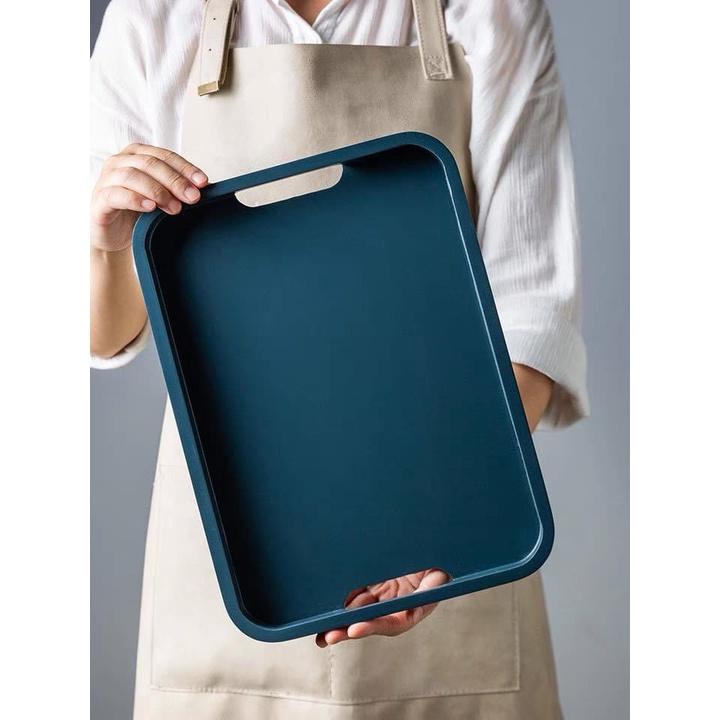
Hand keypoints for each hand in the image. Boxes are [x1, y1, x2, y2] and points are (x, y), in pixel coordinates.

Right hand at [90, 143, 207, 251]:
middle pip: (150, 163)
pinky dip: (135, 199)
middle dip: (175, 180)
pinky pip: (116, 194)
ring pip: (133, 176)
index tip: (203, 183)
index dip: (185, 168)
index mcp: (137, 155)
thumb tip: (201, 188)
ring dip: (158, 191)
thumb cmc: (139, 211)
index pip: (165, 155)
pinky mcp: (99, 199)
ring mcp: (106, 179)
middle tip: (192, 198)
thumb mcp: (161, 196)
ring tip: (175, 207)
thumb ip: (176, 188)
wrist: (115, 236)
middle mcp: (119, 162)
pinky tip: (150, 207)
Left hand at [315, 568, 448, 647]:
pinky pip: (356, 589)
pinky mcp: (373, 581)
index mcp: (411, 608)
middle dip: (347, 630)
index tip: (355, 629)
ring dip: (339, 618)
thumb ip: (433, 584)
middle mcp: (394, 605)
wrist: (431, 547)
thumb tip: (434, 585)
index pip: (391, 622)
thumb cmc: (438, 562)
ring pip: (357, 608)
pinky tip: (326, 603)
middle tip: (327, 637)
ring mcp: (382, 593)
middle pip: (368, 621)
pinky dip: (342, 596)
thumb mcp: (439, 573)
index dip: (373, 626)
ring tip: (320, 627)